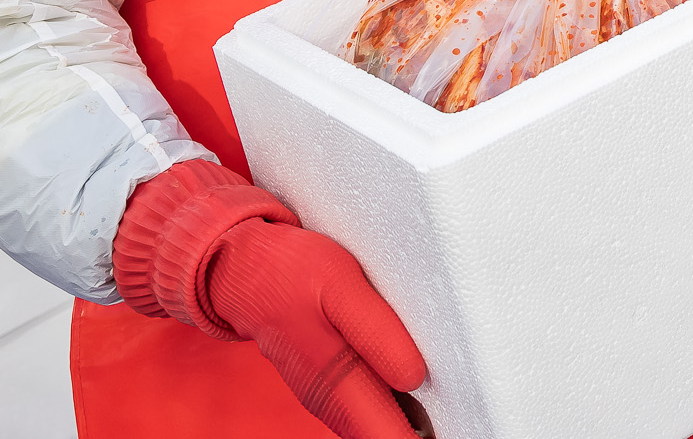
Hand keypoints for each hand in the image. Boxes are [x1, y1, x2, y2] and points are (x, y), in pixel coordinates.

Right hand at [205, 220, 425, 438]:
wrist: (243, 271)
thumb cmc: (295, 272)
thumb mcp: (341, 284)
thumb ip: (377, 332)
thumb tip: (413, 379)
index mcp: (334, 377)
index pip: (387, 433)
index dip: (413, 436)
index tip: (447, 430)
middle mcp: (327, 399)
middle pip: (381, 435)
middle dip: (413, 432)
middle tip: (449, 421)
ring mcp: (323, 398)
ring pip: (371, 428)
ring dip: (401, 424)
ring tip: (435, 413)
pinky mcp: (325, 389)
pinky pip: (361, 413)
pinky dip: (388, 411)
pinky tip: (409, 397)